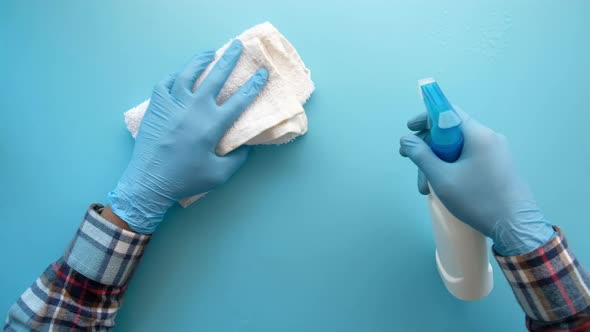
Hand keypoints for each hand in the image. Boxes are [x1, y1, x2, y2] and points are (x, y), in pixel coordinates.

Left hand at [107, 40, 267, 233]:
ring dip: (201, 60)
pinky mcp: (157, 106)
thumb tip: (245, 146)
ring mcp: (173, 104)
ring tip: (210, 51)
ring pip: (189, 73)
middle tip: (238, 45)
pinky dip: (175, 75)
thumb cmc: (185, 179)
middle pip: (216, 77)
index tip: (262, 72)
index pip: (240, 99)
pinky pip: (166, 82)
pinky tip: (181, 73)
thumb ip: (237, 159)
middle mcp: (195, 108)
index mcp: (213, 124)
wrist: (149, 181)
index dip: (254, 84)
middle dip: (230, 59)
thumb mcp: (219, 175)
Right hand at [399, 110, 554, 255]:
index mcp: (478, 135)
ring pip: (458, 148)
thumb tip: (406, 139)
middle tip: (411, 163)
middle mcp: (489, 137)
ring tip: (426, 188)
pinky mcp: (499, 165)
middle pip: (450, 132)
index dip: (425, 118)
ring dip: (439, 163)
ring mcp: (496, 151)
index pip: (447, 112)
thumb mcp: (442, 178)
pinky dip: (453, 167)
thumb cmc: (478, 200)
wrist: (516, 226)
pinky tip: (444, 186)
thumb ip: (421, 155)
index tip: (409, 128)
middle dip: (428, 148)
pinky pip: (469, 158)